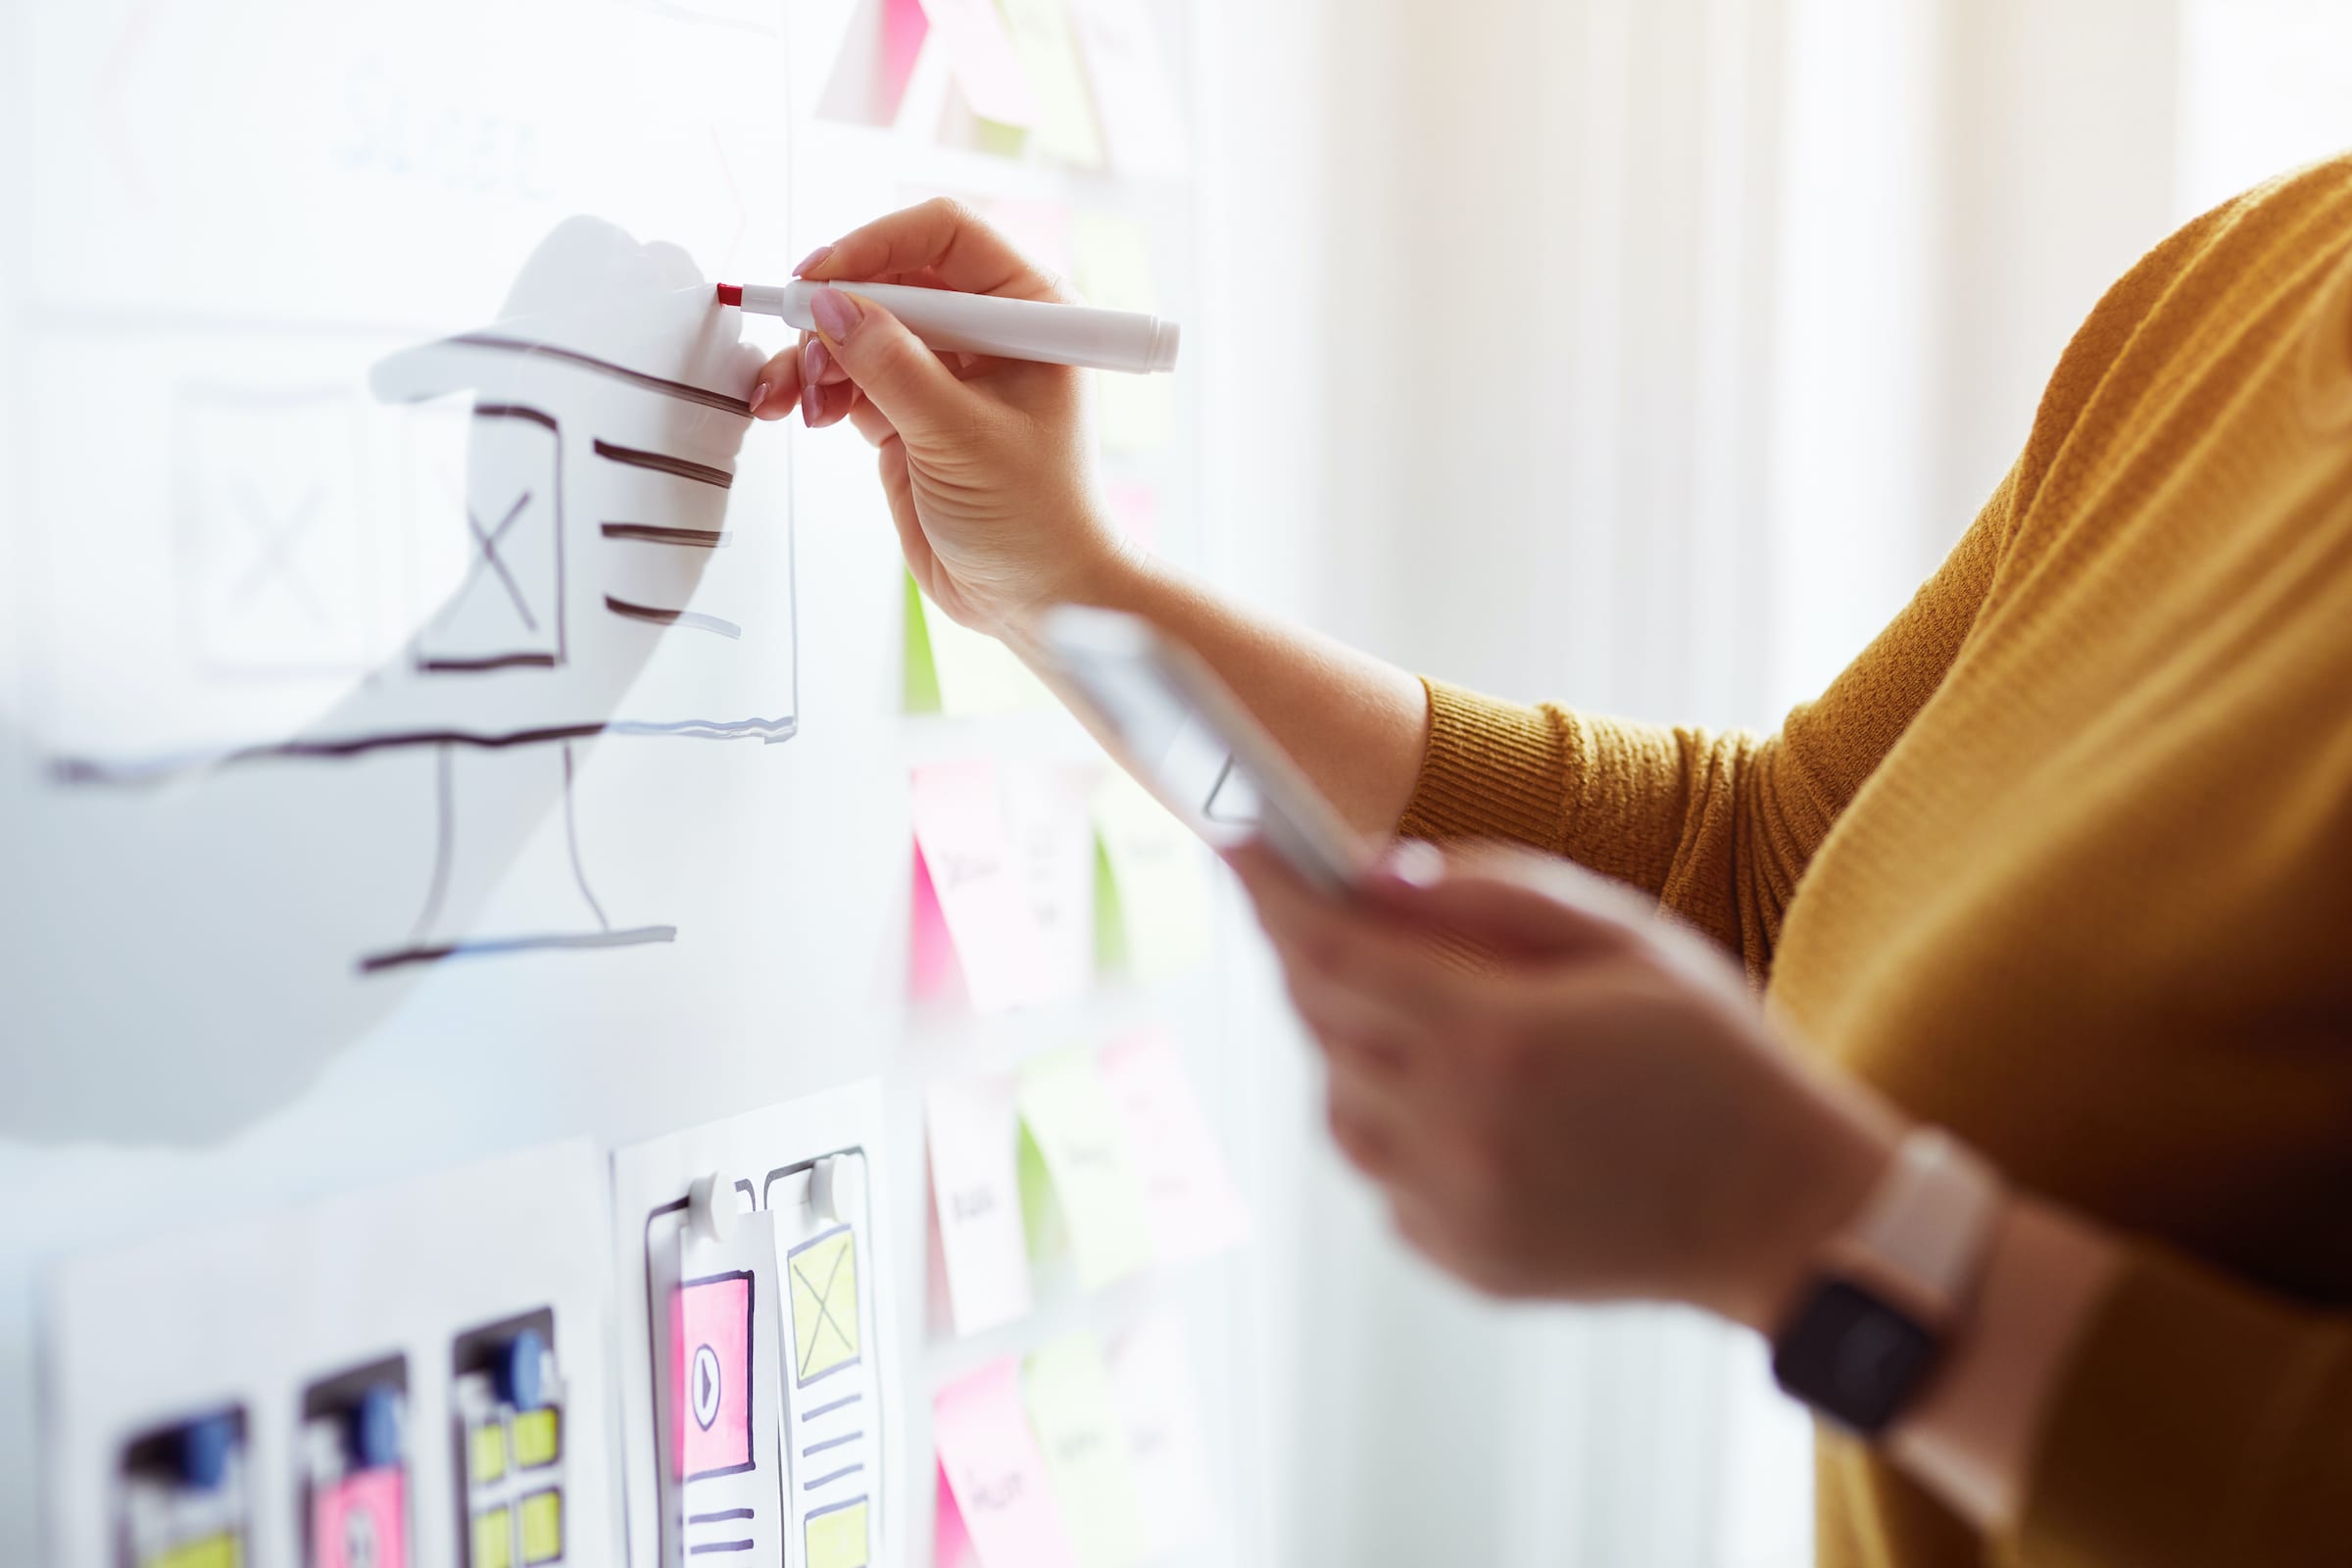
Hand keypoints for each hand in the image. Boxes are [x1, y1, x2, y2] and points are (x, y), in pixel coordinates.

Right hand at [747, 198, 1135, 636]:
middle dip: (834, 308)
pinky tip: (797, 412)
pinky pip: (846, 377)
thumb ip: (892, 367)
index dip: (878, 245)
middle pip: (889, 276)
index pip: (946, 234)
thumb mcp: (961, 437)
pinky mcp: (907, 412)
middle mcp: (985, 331)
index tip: (824, 279)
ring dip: (813, 355)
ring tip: (794, 400)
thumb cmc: (1036, 520)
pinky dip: (813, 388)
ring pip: (858, 328)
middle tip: (798, 342)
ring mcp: (942, 371)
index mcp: (1028, 312)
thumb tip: (831, 306)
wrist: (1037, 600)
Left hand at [1229, 841, 1905, 1327]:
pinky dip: (1390, 1119)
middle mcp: (1455, 1131)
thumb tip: (1371, 873)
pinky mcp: (1459, 1258)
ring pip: (1335, 1102)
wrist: (1784, 1212)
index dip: (1272, 891)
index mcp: (1495, 1039)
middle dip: (1308, 953)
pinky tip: (1461, 1093)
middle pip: (1321, 1021)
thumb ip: (1491, 896)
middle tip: (1319, 905)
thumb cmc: (1717, 1055)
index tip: (1232, 843)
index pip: (1332, 950)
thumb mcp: (1626, 939)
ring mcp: (1452, 1207)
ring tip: (1422, 1007)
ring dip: (1348, 1042)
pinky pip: (1380, 1170)